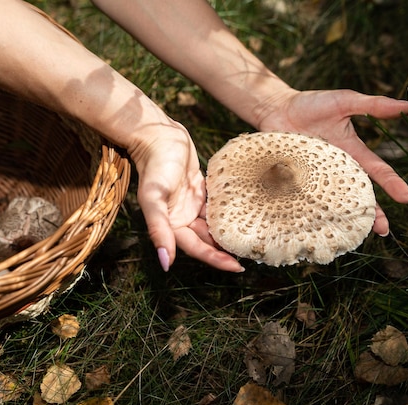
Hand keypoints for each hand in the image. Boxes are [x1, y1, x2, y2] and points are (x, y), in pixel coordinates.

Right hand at [129, 123, 244, 272]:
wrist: (158, 134)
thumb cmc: (155, 165)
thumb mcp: (153, 197)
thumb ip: (158, 230)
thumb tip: (165, 263)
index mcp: (171, 224)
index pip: (196, 248)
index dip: (216, 259)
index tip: (237, 267)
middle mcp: (181, 218)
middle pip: (208, 241)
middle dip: (227, 250)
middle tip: (252, 256)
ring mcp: (192, 204)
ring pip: (214, 225)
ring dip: (230, 233)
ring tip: (253, 239)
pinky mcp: (200, 190)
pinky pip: (217, 206)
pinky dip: (230, 211)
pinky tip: (248, 214)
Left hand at [255, 89, 407, 235]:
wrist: (276, 108)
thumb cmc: (312, 104)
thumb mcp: (345, 101)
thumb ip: (374, 106)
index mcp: (352, 152)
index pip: (376, 170)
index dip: (391, 184)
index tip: (406, 198)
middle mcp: (336, 169)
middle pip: (358, 194)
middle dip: (372, 212)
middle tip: (384, 229)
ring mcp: (315, 177)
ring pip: (333, 202)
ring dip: (343, 217)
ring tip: (354, 233)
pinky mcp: (294, 180)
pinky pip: (305, 198)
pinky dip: (311, 212)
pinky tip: (317, 226)